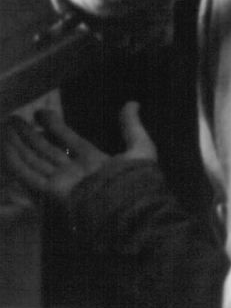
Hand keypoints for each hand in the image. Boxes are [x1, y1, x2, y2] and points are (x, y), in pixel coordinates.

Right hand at [1, 101, 155, 204]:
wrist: (127, 205)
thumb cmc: (134, 178)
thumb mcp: (139, 146)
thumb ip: (132, 125)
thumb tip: (133, 103)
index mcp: (93, 160)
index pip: (68, 139)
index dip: (55, 125)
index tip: (40, 113)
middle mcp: (73, 170)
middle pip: (46, 149)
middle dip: (30, 135)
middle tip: (14, 119)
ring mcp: (60, 181)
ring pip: (34, 158)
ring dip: (19, 144)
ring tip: (6, 126)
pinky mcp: (49, 191)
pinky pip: (28, 174)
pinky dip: (16, 161)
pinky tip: (6, 148)